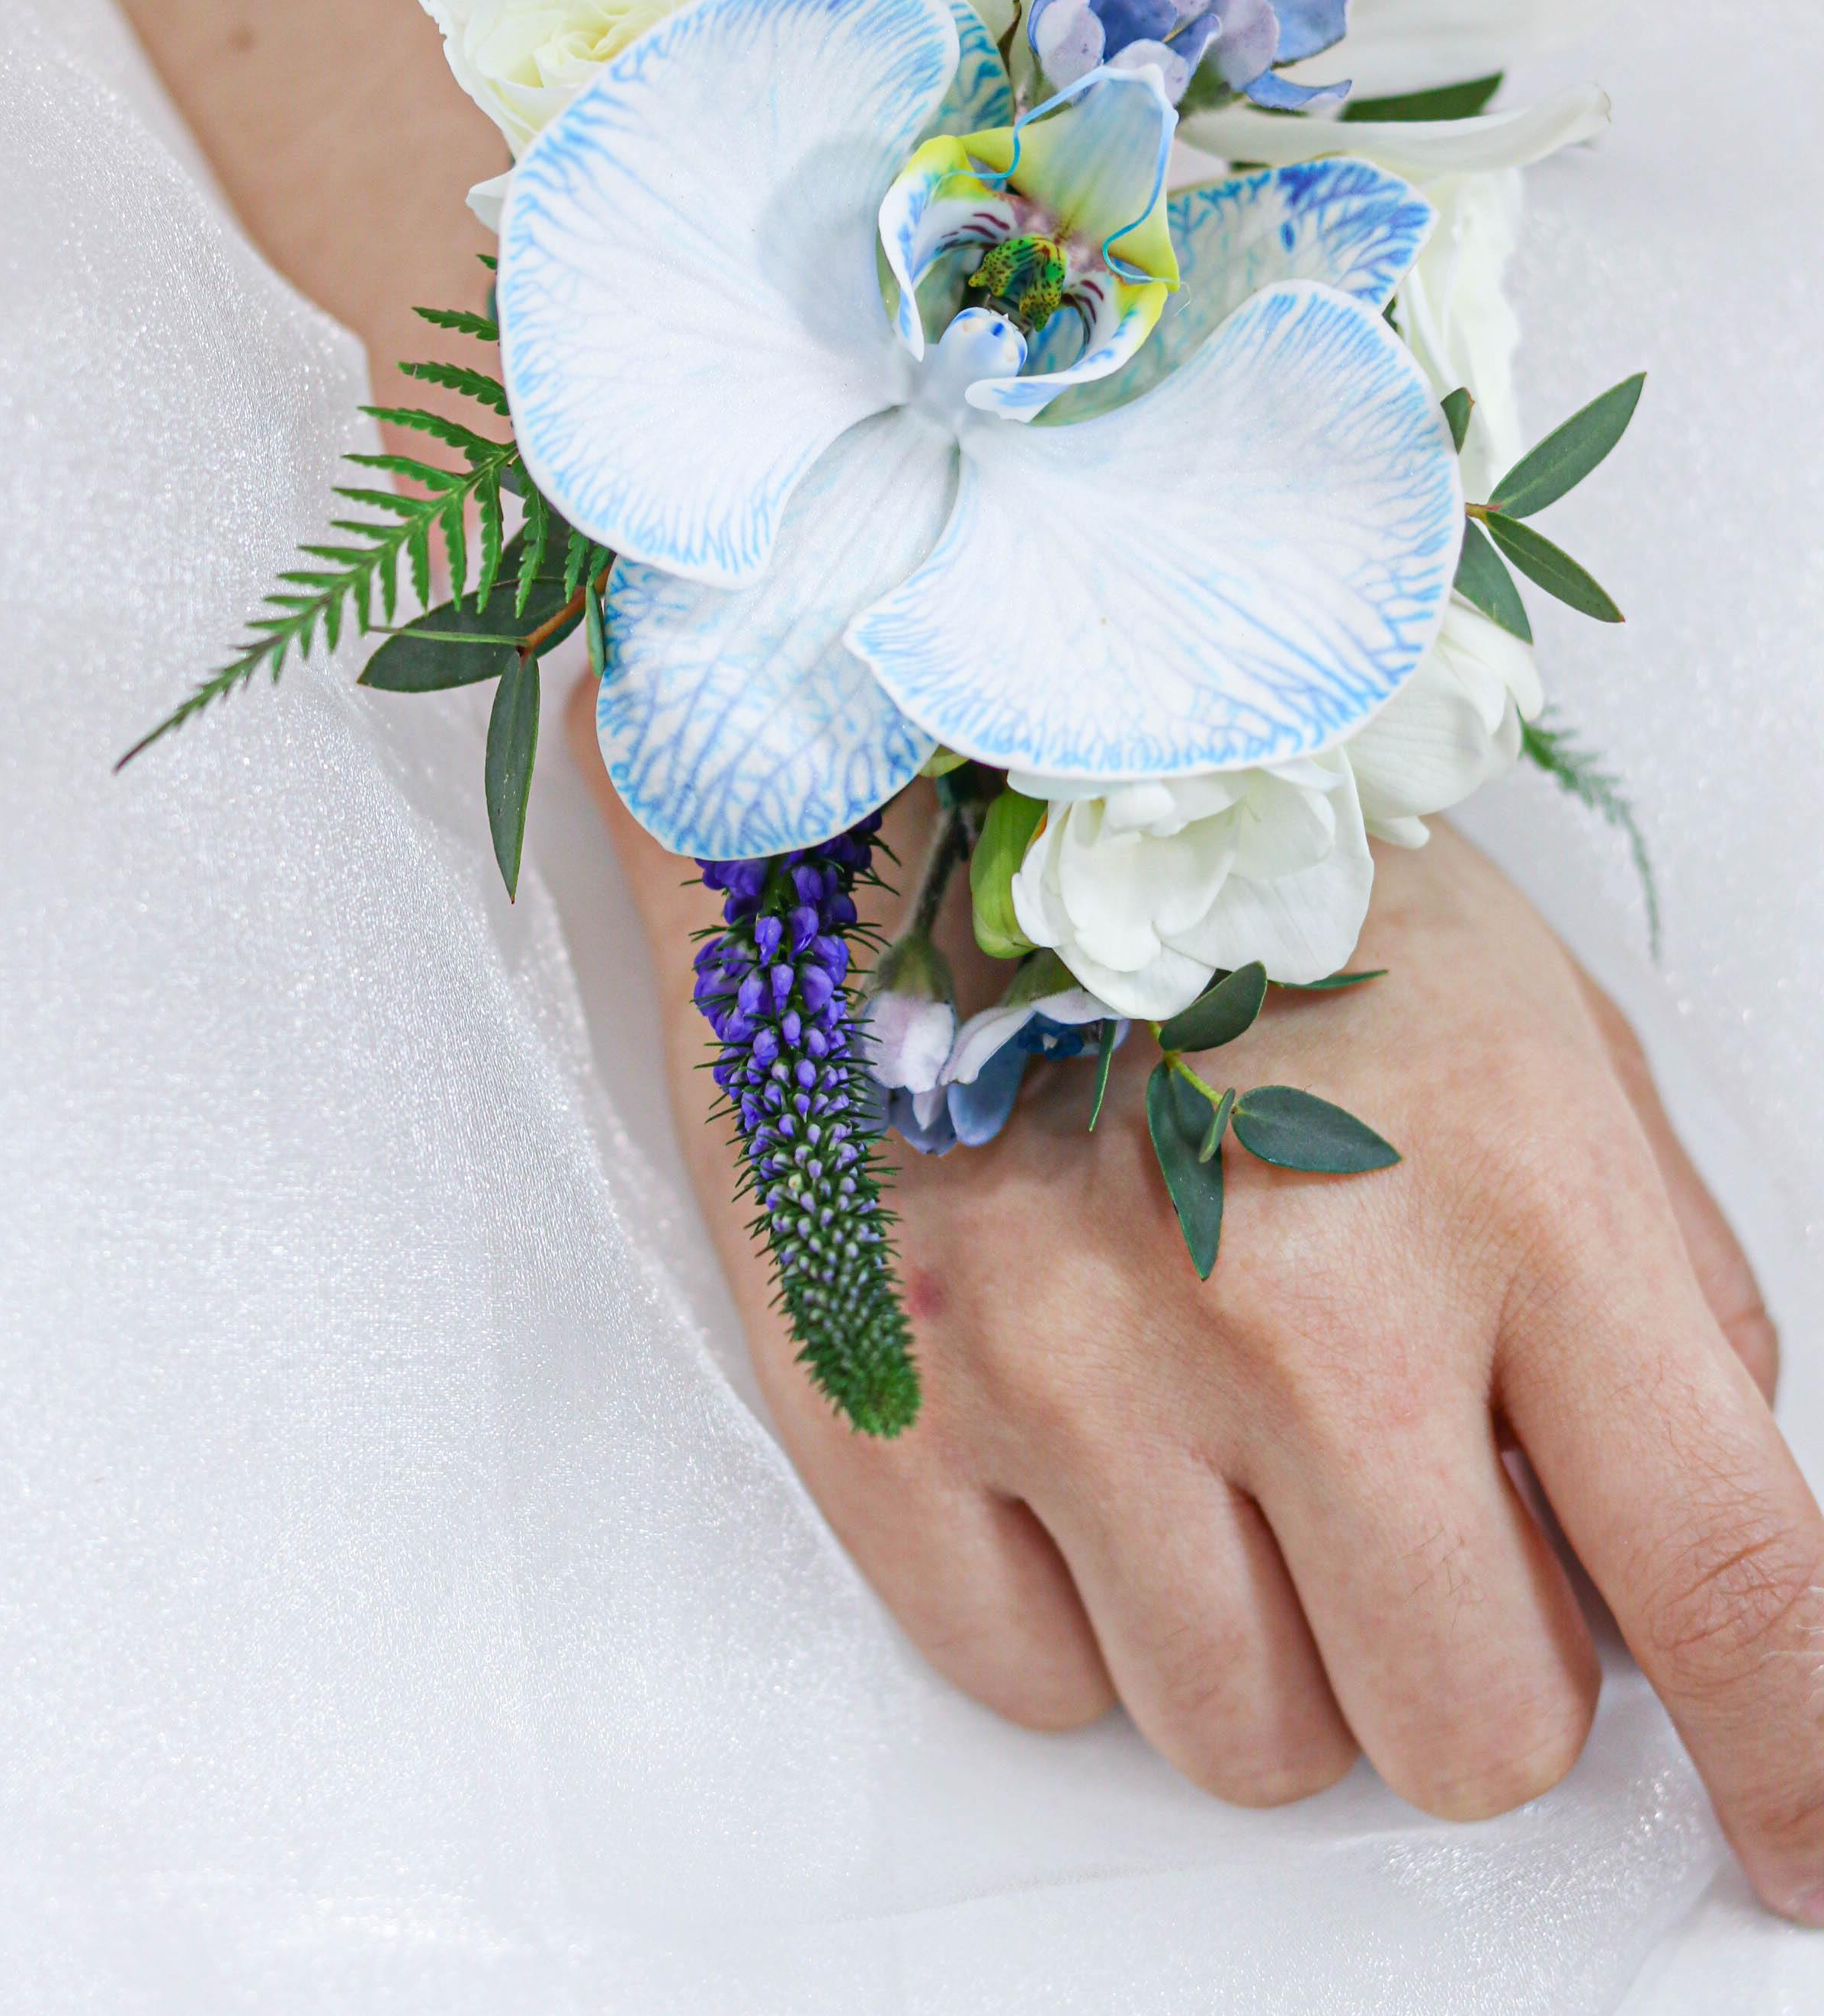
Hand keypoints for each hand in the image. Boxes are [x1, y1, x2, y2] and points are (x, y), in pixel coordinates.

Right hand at [576, 690, 1823, 1922]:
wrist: (922, 779)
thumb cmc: (1245, 903)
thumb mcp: (1537, 1032)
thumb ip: (1660, 1294)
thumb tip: (1691, 1551)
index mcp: (1506, 1182)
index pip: (1721, 1573)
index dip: (1793, 1757)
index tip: (1798, 1844)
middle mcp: (1291, 1304)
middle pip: (1473, 1734)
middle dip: (1476, 1656)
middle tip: (1411, 1495)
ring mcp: (1069, 1367)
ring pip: (1252, 1746)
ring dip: (1275, 1637)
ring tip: (1222, 1431)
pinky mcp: (891, 1405)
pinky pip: (1042, 1691)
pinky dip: (1088, 1610)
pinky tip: (1084, 1432)